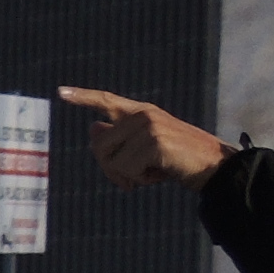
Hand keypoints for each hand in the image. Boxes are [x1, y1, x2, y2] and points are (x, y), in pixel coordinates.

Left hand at [60, 86, 229, 189]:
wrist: (213, 166)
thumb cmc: (176, 161)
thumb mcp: (145, 149)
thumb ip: (120, 139)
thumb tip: (93, 127)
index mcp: (141, 112)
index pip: (106, 101)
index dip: (83, 97)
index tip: (60, 92)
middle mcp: (143, 114)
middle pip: (99, 146)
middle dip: (111, 169)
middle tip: (133, 177)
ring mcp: (149, 126)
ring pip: (112, 161)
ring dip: (128, 176)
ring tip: (152, 172)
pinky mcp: (155, 141)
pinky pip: (127, 170)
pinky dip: (140, 180)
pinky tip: (159, 175)